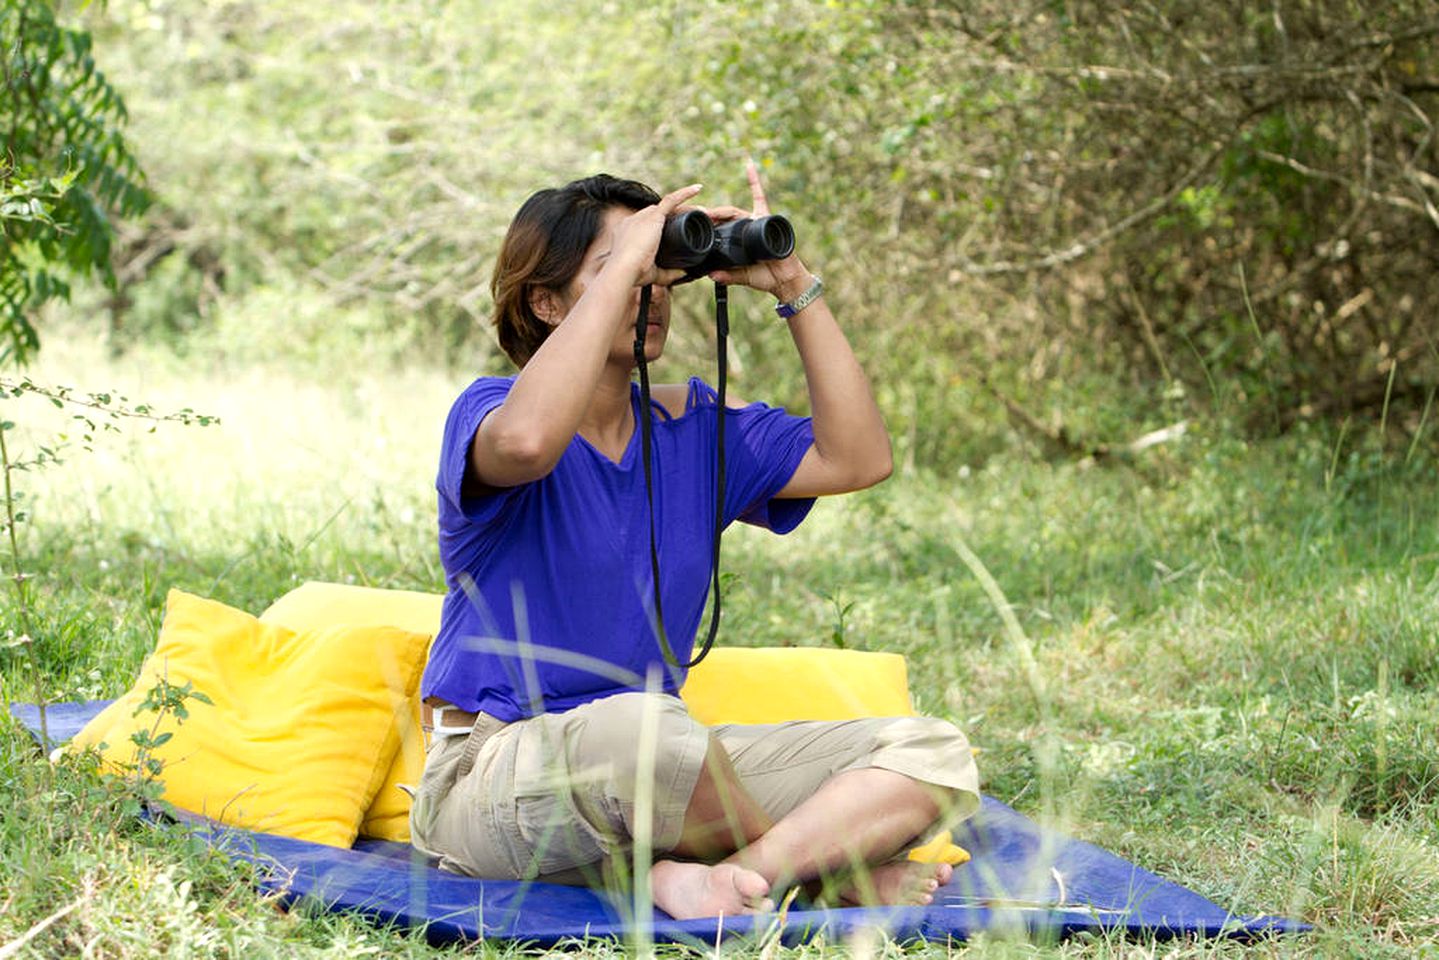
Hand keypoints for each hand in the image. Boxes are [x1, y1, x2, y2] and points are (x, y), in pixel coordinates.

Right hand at [606, 184, 703, 287]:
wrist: (624, 269)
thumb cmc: (633, 273)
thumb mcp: (652, 274)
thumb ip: (667, 273)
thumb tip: (683, 273)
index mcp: (628, 233)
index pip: (646, 225)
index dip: (660, 229)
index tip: (674, 235)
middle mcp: (633, 221)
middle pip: (659, 215)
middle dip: (676, 218)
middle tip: (696, 223)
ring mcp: (643, 216)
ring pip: (668, 208)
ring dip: (686, 209)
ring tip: (703, 212)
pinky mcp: (653, 216)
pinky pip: (671, 200)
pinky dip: (685, 194)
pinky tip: (697, 189)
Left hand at [703, 158, 810, 299]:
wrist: (785, 280)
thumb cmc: (765, 276)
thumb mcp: (742, 276)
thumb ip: (728, 275)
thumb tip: (711, 275)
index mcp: (738, 239)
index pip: (720, 227)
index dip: (707, 224)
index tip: (692, 222)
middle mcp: (746, 227)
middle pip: (723, 218)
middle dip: (709, 217)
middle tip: (695, 216)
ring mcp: (756, 221)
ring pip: (734, 212)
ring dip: (720, 211)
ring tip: (707, 213)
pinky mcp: (767, 218)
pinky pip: (760, 197)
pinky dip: (754, 181)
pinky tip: (748, 164)